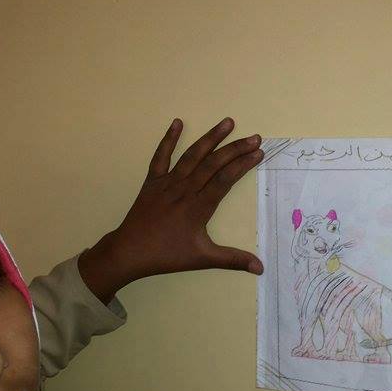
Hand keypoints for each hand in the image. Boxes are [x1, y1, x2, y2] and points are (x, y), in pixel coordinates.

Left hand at [77, 117, 264, 303]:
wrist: (130, 251)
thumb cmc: (167, 255)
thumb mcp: (202, 258)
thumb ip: (232, 260)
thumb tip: (260, 268)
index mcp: (198, 207)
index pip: (225, 180)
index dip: (243, 164)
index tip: (259, 152)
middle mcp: (185, 189)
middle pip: (213, 163)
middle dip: (235, 148)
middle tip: (254, 137)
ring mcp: (167, 182)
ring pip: (192, 155)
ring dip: (210, 138)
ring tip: (227, 122)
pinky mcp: (152, 181)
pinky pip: (161, 156)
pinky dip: (168, 139)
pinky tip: (177, 122)